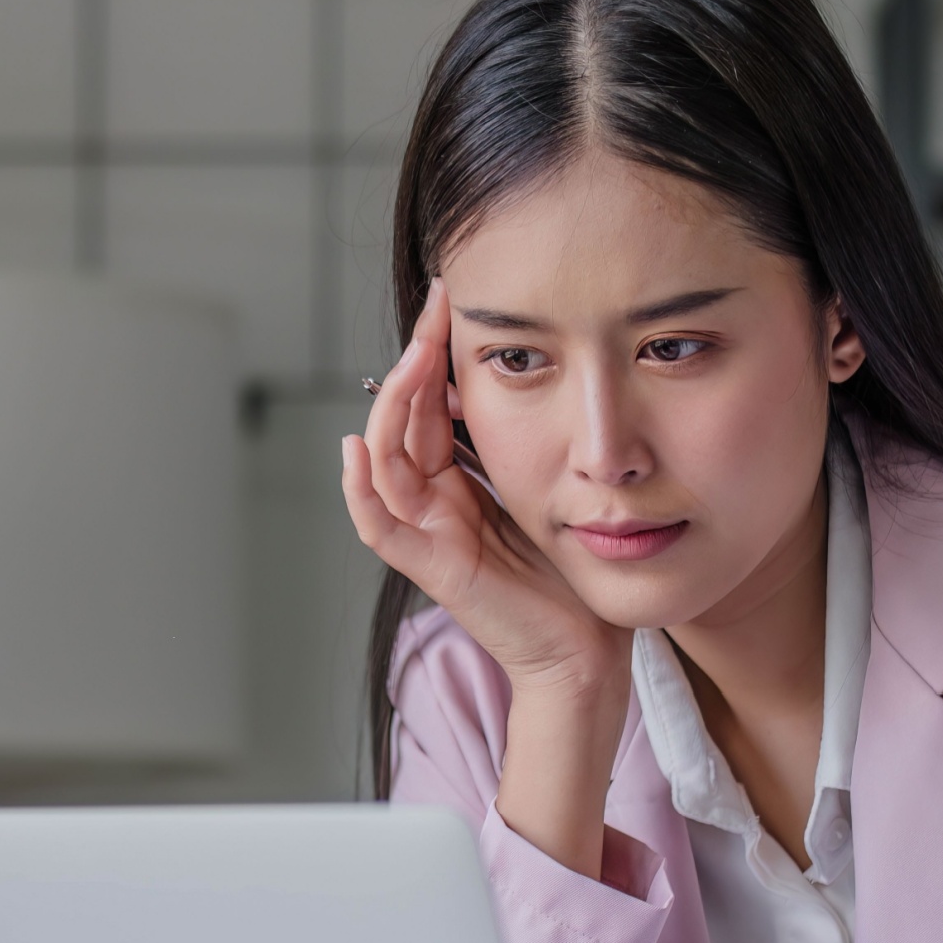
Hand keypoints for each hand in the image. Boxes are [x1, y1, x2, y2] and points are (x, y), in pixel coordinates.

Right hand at [341, 279, 624, 702]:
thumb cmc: (571, 573)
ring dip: (390, 406)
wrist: (587, 646)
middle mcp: (432, 503)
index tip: (450, 296)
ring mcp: (427, 534)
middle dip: (413, 360)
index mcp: (454, 482)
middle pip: (401, 421)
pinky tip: (356, 446)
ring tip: (412, 357)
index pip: (428, 405)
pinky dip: (358, 489)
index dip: (432, 351)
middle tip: (437, 306)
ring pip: (383, 462)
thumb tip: (514, 375)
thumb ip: (520, 442)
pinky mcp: (431, 568)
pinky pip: (378, 525)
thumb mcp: (546, 485)